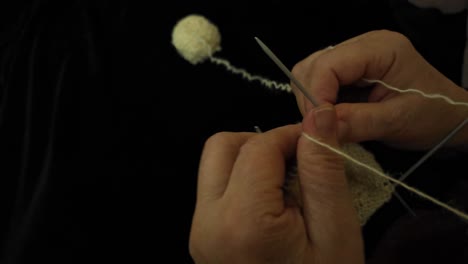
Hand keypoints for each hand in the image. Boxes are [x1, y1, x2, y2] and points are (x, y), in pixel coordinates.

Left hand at [189, 104, 363, 263]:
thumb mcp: (336, 232)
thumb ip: (323, 170)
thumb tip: (317, 115)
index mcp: (242, 221)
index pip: (258, 147)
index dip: (291, 135)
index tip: (317, 144)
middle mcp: (207, 222)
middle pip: (222, 147)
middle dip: (263, 143)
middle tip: (299, 164)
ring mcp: (199, 232)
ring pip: (215, 165)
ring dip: (251, 160)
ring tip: (287, 186)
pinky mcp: (202, 238)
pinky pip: (216, 190)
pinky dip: (243, 182)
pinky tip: (271, 205)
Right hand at [291, 30, 467, 149]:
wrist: (447, 117)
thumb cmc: (432, 116)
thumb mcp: (396, 122)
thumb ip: (355, 122)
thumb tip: (316, 127)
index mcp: (380, 49)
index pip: (328, 64)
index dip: (316, 95)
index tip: (317, 126)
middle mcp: (363, 45)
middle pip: (313, 66)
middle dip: (312, 99)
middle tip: (322, 128)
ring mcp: (355, 57)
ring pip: (310, 73)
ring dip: (313, 102)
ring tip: (330, 123)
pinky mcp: (350, 71)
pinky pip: (320, 83)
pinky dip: (320, 103)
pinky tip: (335, 116)